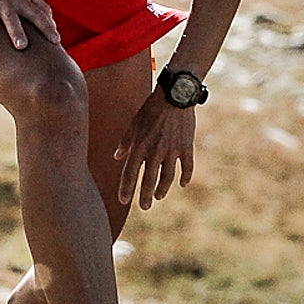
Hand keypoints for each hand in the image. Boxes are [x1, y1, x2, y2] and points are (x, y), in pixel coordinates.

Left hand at [114, 92, 195, 209]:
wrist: (174, 97)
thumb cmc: (150, 109)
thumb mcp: (133, 123)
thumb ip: (125, 142)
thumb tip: (116, 157)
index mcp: (139, 146)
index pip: (130, 172)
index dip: (126, 188)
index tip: (122, 200)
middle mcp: (155, 151)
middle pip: (148, 180)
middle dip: (144, 196)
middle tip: (144, 207)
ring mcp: (172, 151)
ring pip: (167, 177)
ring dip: (162, 189)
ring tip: (158, 197)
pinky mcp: (186, 147)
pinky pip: (187, 167)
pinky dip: (185, 177)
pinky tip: (182, 184)